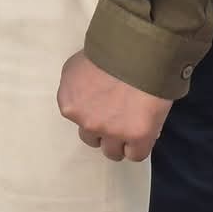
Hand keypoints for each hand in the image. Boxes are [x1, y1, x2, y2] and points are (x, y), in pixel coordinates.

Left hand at [57, 51, 171, 161]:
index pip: (78, 120)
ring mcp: (112, 132)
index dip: (92, 114)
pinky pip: (135, 155)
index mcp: (69, 105)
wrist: (135, 56)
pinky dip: (139, 148)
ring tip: (131, 127)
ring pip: (112, 152)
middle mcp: (86, 122)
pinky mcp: (136, 138)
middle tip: (117, 117)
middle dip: (103, 131)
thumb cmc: (105, 56)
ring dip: (120, 143)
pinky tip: (143, 134)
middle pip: (92, 139)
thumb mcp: (75, 69)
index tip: (103, 107)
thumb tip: (85, 100)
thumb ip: (75, 89)